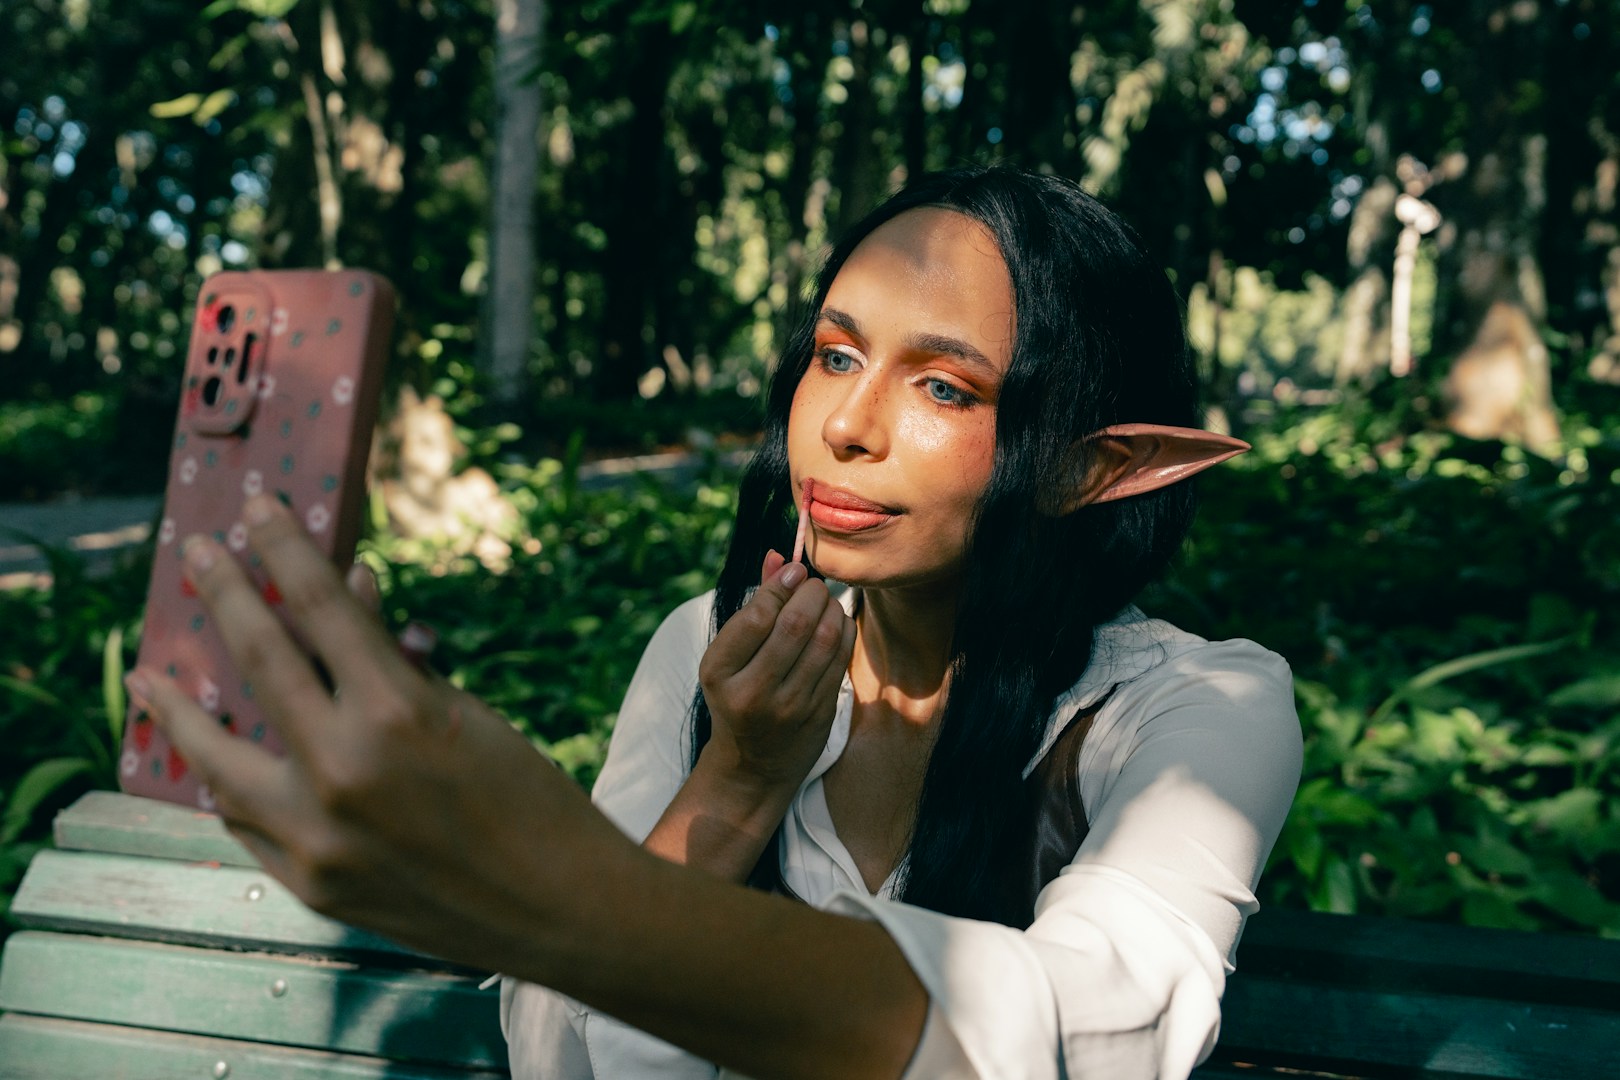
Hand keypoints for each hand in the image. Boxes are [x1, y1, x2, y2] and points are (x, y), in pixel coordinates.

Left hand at [125, 494, 635, 970]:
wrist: (558, 911)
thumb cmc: (531, 800)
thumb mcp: (469, 713)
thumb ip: (395, 659)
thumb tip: (352, 593)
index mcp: (398, 711)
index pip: (322, 604)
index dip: (283, 546)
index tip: (256, 507)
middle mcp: (345, 770)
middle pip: (259, 660)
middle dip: (223, 595)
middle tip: (195, 555)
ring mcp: (317, 835)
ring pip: (217, 759)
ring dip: (176, 711)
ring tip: (147, 677)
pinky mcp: (310, 884)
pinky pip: (244, 822)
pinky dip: (224, 785)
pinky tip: (208, 763)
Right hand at [695, 551, 855, 797]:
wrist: (752, 767)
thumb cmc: (736, 697)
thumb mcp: (727, 658)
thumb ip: (752, 607)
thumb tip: (777, 556)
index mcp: (719, 673)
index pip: (756, 617)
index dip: (780, 584)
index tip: (793, 570)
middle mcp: (753, 692)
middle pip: (795, 625)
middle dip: (811, 593)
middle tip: (812, 585)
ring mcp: (790, 707)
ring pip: (825, 640)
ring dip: (831, 608)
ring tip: (824, 601)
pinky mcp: (820, 714)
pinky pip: (840, 659)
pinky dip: (843, 630)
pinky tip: (836, 622)